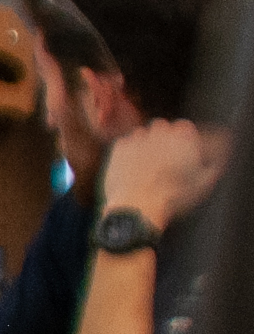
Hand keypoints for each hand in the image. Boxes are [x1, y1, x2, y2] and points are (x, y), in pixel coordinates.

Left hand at [103, 118, 219, 230]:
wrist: (137, 206)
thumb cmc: (173, 197)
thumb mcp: (204, 182)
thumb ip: (212, 164)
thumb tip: (215, 159)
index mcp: (185, 134)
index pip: (185, 128)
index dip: (183, 141)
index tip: (181, 154)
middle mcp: (161, 130)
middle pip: (163, 128)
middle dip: (163, 141)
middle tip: (163, 162)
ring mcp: (138, 136)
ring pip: (143, 135)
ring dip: (145, 146)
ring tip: (146, 169)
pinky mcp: (119, 145)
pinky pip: (126, 145)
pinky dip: (128, 154)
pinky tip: (131, 170)